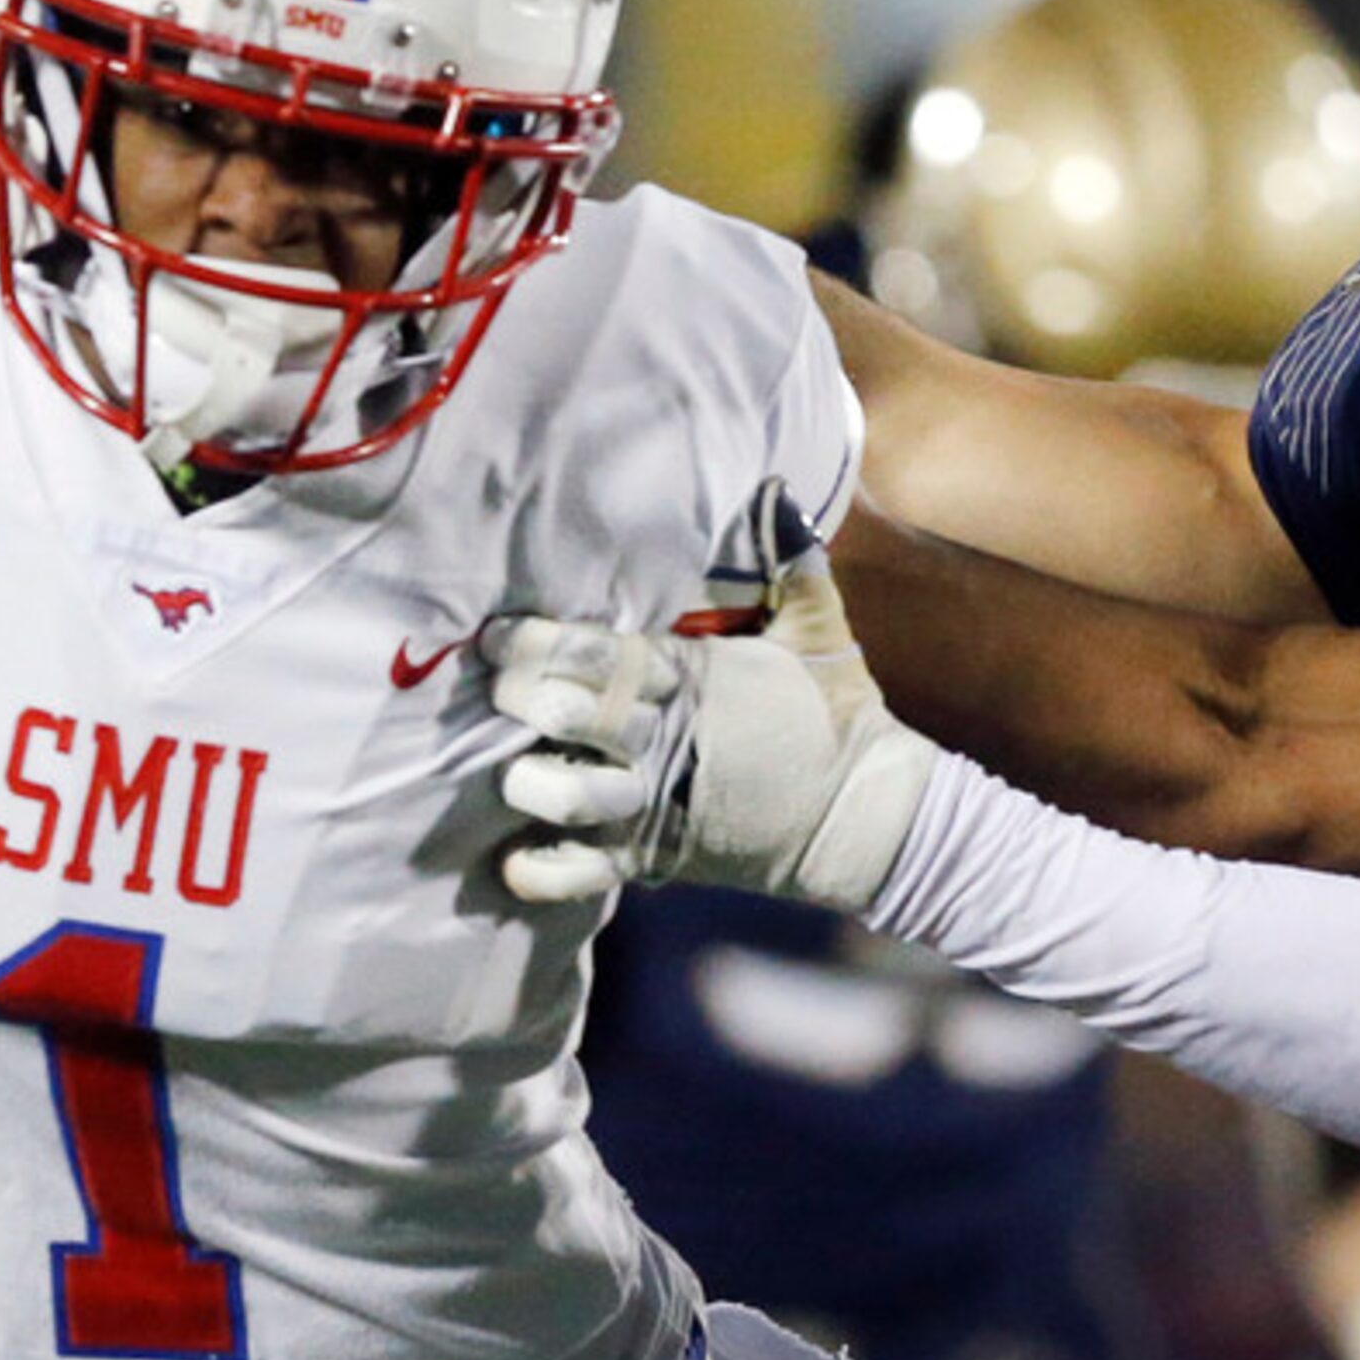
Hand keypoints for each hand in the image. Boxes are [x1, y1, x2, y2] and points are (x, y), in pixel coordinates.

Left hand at [484, 483, 935, 910]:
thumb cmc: (835, 712)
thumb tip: (777, 486)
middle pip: (568, 714)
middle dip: (519, 698)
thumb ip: (792, 558)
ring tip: (506, 767)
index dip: (540, 642)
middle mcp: (668, 740)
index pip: (601, 653)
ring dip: (527, 780)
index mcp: (696, 677)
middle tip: (492, 689)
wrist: (867, 818)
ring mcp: (660, 805)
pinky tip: (511, 855)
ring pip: (568, 794)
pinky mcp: (658, 859)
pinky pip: (582, 873)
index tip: (496, 634)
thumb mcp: (820, 628)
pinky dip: (541, 870)